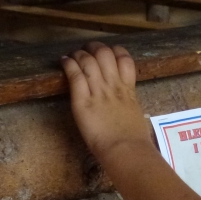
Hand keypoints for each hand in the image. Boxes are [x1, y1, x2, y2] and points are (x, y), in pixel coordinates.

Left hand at [61, 42, 152, 160]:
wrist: (126, 151)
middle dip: (93, 48)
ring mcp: (98, 92)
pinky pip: (75, 75)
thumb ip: (130, 104)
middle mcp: (113, 86)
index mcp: (128, 90)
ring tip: (73, 56)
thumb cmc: (135, 140)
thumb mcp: (136, 115)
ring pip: (88, 60)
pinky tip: (64, 61)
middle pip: (104, 53)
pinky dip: (68, 64)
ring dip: (78, 54)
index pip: (124, 58)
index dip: (115, 51)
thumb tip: (127, 103)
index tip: (108, 54)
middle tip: (87, 52)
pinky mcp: (82, 101)